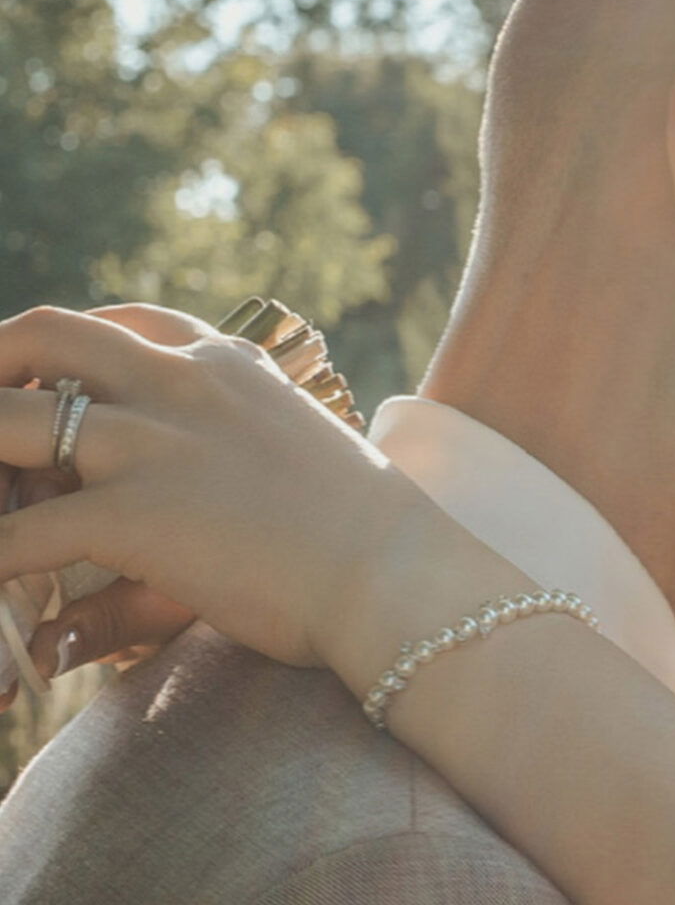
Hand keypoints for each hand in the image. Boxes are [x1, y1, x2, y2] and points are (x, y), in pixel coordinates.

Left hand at [0, 306, 454, 681]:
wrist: (405, 582)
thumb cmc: (385, 546)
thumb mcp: (319, 465)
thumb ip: (265, 455)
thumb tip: (249, 488)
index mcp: (233, 368)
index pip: (130, 322)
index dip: (72, 342)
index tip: (48, 367)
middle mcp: (180, 387)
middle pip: (44, 335)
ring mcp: (150, 447)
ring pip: (9, 425)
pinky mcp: (133, 517)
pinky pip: (24, 533)